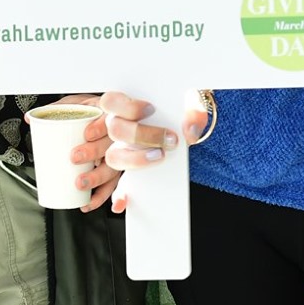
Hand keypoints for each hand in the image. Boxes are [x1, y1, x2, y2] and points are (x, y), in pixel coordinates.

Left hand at [36, 95, 121, 211]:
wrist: (100, 117)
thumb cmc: (88, 112)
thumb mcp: (72, 105)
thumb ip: (53, 110)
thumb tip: (30, 118)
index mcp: (108, 116)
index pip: (110, 120)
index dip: (100, 128)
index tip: (87, 134)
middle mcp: (116, 137)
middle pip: (112, 146)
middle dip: (94, 153)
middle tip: (74, 157)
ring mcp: (118, 155)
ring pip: (113, 168)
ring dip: (98, 178)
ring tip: (79, 184)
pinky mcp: (114, 171)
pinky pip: (112, 186)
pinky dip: (102, 197)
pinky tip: (90, 202)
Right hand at [99, 90, 213, 212]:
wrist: (184, 121)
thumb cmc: (180, 108)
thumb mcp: (189, 103)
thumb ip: (192, 111)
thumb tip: (189, 130)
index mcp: (126, 106)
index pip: (111, 101)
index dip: (128, 106)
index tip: (151, 109)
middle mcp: (118, 127)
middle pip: (115, 130)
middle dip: (141, 135)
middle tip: (169, 140)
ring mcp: (120, 149)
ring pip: (113, 157)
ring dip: (134, 161)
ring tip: (160, 158)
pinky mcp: (129, 169)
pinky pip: (115, 186)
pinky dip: (117, 196)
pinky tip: (122, 204)